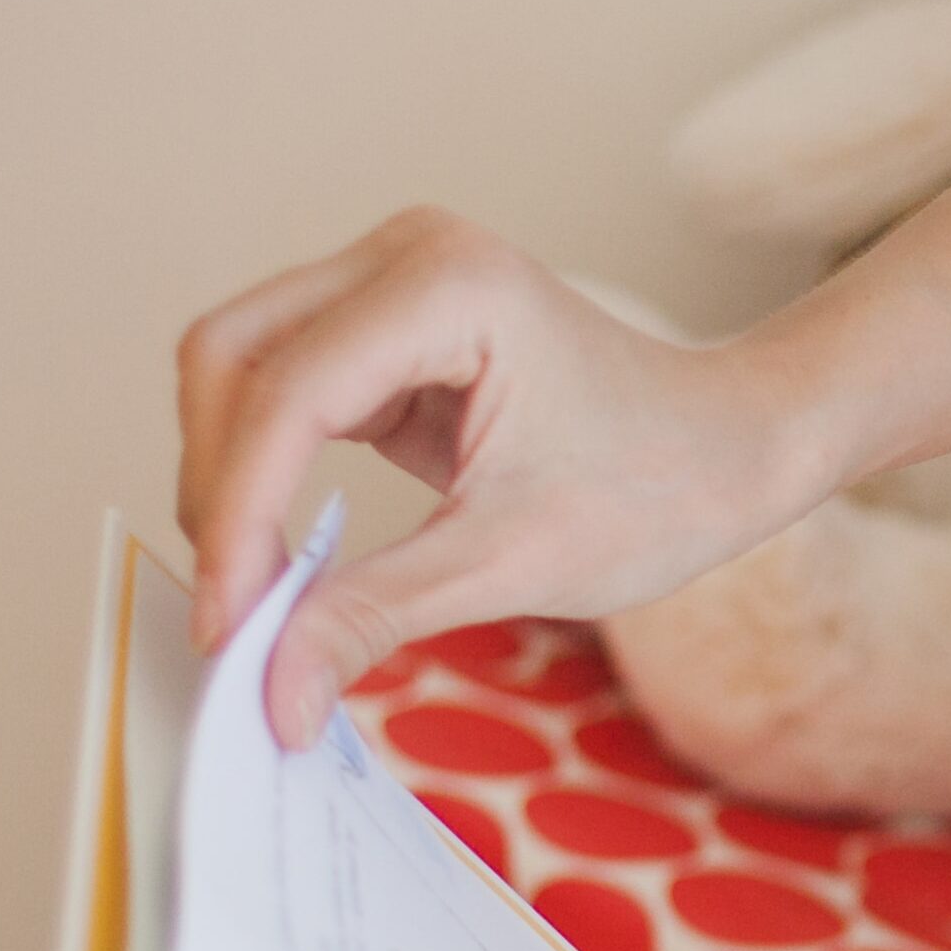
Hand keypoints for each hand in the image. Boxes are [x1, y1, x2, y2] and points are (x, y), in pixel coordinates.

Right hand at [175, 208, 824, 746]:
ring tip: (254, 596)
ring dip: (230, 480)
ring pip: (241, 371)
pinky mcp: (384, 329)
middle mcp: (402, 257)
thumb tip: (271, 692)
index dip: (239, 515)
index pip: (288, 398)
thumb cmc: (656, 490)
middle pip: (231, 360)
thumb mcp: (510, 564)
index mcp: (447, 289)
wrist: (733, 449)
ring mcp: (387, 283)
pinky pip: (285, 393)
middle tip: (231, 617)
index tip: (227, 626)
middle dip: (218, 490)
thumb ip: (376, 615)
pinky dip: (267, 473)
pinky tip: (282, 557)